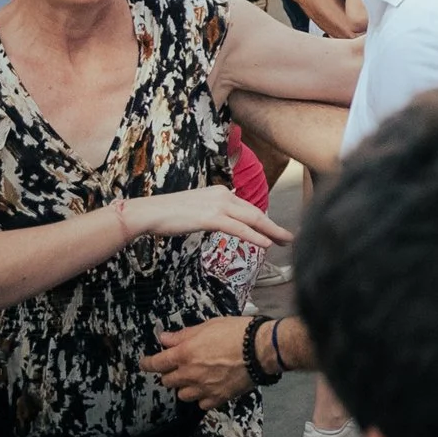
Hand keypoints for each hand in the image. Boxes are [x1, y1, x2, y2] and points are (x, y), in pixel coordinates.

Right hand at [118, 187, 291, 249]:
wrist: (148, 212)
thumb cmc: (169, 214)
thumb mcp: (197, 210)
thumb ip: (213, 214)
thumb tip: (224, 222)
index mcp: (221, 192)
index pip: (247, 208)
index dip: (264, 221)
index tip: (275, 230)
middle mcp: (223, 195)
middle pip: (255, 212)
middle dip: (274, 226)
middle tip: (289, 237)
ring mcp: (217, 205)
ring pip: (252, 219)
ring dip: (271, 231)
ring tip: (285, 241)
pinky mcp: (210, 217)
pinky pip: (238, 228)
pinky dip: (254, 236)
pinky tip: (266, 244)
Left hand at [140, 316, 257, 408]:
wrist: (263, 350)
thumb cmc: (237, 332)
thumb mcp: (210, 325)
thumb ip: (184, 334)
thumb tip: (164, 339)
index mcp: (184, 354)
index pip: (156, 363)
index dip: (147, 363)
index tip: (145, 363)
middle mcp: (189, 374)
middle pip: (167, 381)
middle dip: (170, 374)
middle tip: (180, 367)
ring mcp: (203, 388)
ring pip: (182, 395)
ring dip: (185, 387)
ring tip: (195, 380)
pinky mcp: (218, 398)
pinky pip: (201, 404)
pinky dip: (203, 398)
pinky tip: (209, 389)